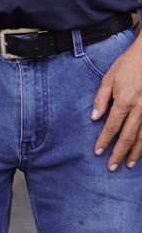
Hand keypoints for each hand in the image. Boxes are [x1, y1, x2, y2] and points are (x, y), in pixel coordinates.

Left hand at [91, 36, 141, 167]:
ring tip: (128, 163)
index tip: (98, 152)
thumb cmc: (128, 66)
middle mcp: (140, 109)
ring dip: (136, 152)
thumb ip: (101, 99)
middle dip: (119, 152)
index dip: (105, 141)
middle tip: (112, 166)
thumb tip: (94, 118)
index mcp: (124, 101)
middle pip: (129, 136)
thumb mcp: (109, 78)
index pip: (112, 127)